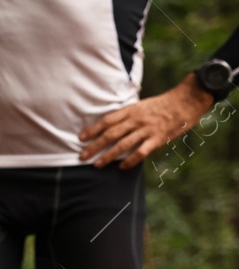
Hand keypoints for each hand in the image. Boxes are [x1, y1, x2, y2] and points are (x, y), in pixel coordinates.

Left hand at [79, 75, 214, 168]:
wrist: (186, 101)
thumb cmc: (161, 105)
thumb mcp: (141, 106)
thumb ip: (126, 116)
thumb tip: (109, 128)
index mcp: (131, 110)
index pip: (107, 120)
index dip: (93, 129)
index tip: (81, 138)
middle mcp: (136, 120)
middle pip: (111, 134)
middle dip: (95, 146)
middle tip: (82, 156)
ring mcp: (147, 129)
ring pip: (123, 144)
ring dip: (108, 156)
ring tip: (97, 164)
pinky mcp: (158, 138)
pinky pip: (141, 152)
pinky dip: (130, 160)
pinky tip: (122, 167)